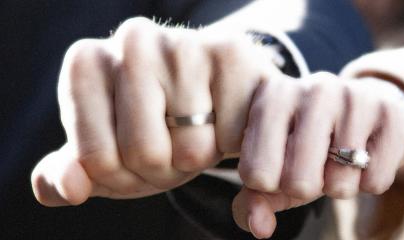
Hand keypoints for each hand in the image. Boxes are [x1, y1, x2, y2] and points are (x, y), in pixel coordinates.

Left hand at [31, 17, 278, 205]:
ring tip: (201, 130)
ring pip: (192, 152)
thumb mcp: (104, 157)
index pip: (97, 161)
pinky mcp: (233, 54)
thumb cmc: (153, 128)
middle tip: (173, 143)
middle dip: (164, 170)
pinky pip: (233, 139)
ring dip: (201, 159)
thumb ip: (66, 178)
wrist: (211, 95)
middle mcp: (132, 41)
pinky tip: (229, 119)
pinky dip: (235, 145)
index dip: (122, 176)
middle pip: (145, 154)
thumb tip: (72, 185)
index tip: (132, 151)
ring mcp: (184, 44)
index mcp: (86, 64)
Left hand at [232, 72, 403, 237]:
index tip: (282, 166)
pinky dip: (370, 183)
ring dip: (340, 187)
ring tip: (341, 162)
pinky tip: (368, 157)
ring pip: (340, 185)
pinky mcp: (392, 113)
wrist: (370, 111)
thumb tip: (259, 227)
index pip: (256, 174)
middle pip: (299, 183)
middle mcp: (315, 88)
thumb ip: (257, 198)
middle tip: (315, 168)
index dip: (271, 185)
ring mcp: (356, 97)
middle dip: (307, 189)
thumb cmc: (312, 143)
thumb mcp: (278, 164)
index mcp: (274, 95)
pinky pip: (376, 181)